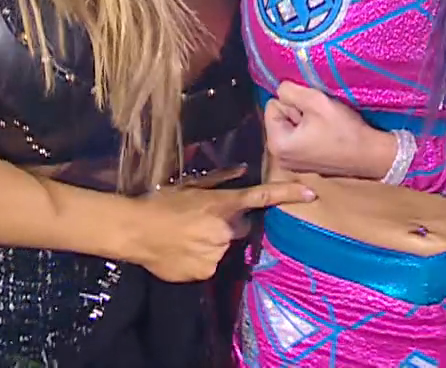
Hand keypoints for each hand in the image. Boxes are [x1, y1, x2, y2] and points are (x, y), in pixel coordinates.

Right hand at [131, 169, 314, 282]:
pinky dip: (199, 260)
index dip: (287, 194)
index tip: (310, 194)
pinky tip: (182, 252)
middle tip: (198, 223)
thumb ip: (218, 185)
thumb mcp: (189, 188)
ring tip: (185, 238)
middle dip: (226, 226)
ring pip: (223, 248)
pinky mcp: (205, 272)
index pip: (261, 197)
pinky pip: (210, 265)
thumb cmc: (159, 203)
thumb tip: (240, 172)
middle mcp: (224, 230)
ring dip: (211, 244)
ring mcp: (216, 253)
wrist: (134, 230)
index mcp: (222, 205)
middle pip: (238, 229)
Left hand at [263, 81, 397, 179]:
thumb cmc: (343, 130)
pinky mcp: (305, 165)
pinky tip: (328, 136)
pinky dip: (312, 134)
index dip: (293, 103)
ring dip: (306, 122)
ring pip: (292, 127)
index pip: (272, 105)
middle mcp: (279, 157)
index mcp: (277, 144)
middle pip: (281, 117)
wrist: (371, 155)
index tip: (313, 111)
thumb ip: (291, 91)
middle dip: (298, 113)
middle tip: (321, 119)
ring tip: (325, 127)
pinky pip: (301, 139)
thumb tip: (280, 89)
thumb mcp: (315, 101)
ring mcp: (292, 164)